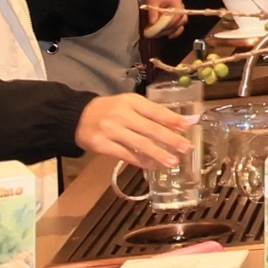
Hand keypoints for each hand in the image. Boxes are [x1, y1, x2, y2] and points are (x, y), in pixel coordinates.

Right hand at [75, 93, 194, 174]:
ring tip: (173, 162)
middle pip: (149, 128)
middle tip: (186, 148)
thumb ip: (152, 113)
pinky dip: (140, 161)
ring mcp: (110, 130)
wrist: (78, 117)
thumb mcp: (130, 105)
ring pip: (139, 143)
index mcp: (131, 101)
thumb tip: (179, 124)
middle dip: (170, 139)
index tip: (188, 127)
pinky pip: (125, 155)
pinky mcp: (101, 145)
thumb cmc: (110, 110)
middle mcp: (121, 114)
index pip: (155, 110)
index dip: (172, 119)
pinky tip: (152, 166)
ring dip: (158, 154)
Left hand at [136, 0, 183, 39]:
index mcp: (176, 2)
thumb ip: (153, 12)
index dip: (170, 23)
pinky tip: (168, 35)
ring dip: (171, 31)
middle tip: (159, 32)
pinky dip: (174, 32)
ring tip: (159, 34)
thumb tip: (153, 23)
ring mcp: (179, 13)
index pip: (178, 15)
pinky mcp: (175, 17)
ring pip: (180, 25)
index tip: (160, 28)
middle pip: (181, 21)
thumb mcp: (151, 1)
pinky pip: (178, 26)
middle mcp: (180, 8)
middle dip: (171, 28)